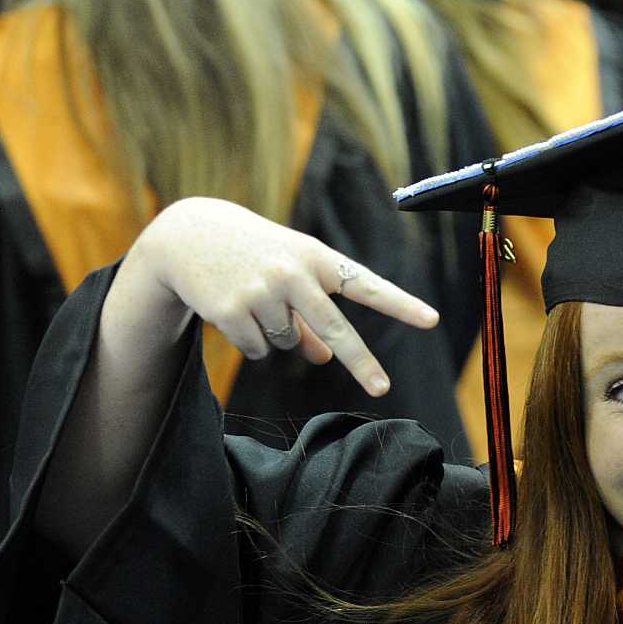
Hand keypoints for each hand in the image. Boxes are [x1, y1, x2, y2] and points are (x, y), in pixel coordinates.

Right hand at [120, 198, 439, 397]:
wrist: (191, 235)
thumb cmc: (257, 255)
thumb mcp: (291, 275)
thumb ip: (312, 316)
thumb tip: (325, 359)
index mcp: (318, 258)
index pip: (366, 285)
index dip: (400, 304)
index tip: (431, 320)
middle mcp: (293, 272)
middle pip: (334, 328)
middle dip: (361, 362)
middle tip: (382, 388)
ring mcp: (262, 290)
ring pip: (288, 343)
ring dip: (276, 334)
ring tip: (254, 298)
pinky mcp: (232, 309)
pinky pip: (258, 349)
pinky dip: (251, 340)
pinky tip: (234, 309)